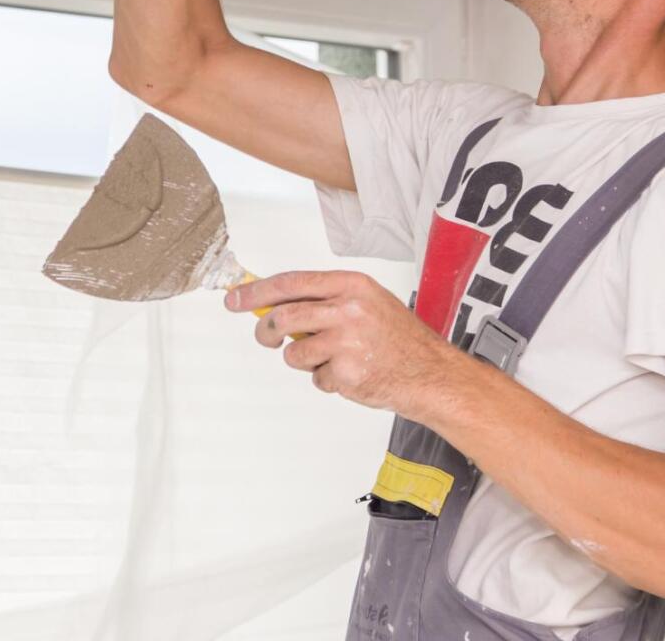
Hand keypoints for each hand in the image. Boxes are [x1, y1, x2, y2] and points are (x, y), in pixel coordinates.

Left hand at [225, 270, 461, 413]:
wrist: (430, 373)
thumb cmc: (397, 338)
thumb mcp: (367, 302)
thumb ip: (325, 301)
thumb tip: (275, 305)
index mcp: (351, 285)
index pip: (291, 283)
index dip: (256, 292)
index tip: (234, 299)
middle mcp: (347, 309)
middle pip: (283, 317)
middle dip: (265, 331)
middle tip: (266, 338)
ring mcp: (346, 342)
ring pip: (294, 353)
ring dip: (304, 361)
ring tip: (331, 360)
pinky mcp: (346, 373)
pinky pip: (316, 378)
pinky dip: (326, 380)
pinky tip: (351, 375)